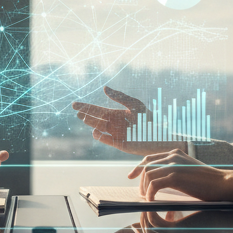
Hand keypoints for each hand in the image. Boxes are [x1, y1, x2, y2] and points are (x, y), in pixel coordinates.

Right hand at [72, 87, 186, 156]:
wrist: (158, 134)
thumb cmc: (148, 117)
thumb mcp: (134, 104)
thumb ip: (119, 97)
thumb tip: (104, 88)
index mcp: (115, 113)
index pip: (97, 110)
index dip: (86, 107)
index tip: (74, 104)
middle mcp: (113, 124)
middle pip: (95, 119)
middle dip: (86, 115)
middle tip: (77, 112)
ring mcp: (115, 134)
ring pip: (99, 128)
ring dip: (91, 124)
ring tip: (83, 119)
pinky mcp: (119, 144)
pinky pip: (106, 140)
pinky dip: (100, 137)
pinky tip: (95, 132)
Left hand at [129, 149, 232, 202]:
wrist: (222, 184)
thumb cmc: (207, 182)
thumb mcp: (188, 171)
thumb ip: (175, 171)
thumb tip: (161, 181)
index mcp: (175, 153)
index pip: (149, 158)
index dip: (138, 167)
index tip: (131, 177)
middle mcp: (172, 156)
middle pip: (146, 165)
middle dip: (139, 179)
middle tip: (140, 193)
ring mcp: (174, 165)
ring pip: (149, 174)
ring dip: (145, 188)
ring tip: (147, 199)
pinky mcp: (176, 176)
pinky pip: (154, 184)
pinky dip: (150, 193)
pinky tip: (151, 201)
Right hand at [130, 209, 232, 232]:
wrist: (225, 220)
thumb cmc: (209, 217)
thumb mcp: (189, 222)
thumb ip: (176, 222)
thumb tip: (166, 212)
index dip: (142, 231)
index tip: (137, 220)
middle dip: (140, 223)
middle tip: (139, 209)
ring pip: (148, 230)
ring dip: (144, 215)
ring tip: (146, 204)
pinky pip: (154, 222)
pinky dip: (150, 211)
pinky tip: (154, 203)